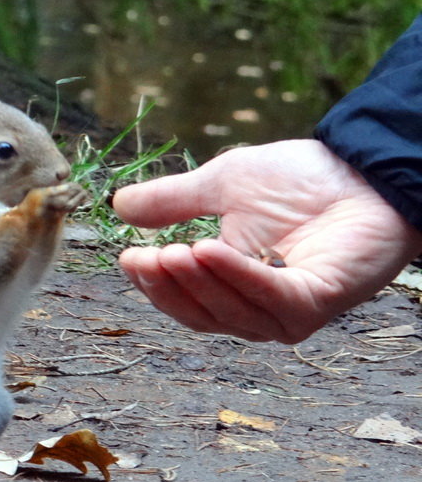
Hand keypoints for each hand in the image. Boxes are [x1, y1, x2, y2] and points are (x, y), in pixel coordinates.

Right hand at [112, 140, 421, 342]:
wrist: (362, 166)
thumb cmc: (300, 180)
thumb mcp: (219, 185)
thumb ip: (172, 202)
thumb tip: (119, 205)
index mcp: (232, 290)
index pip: (183, 302)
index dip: (153, 285)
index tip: (128, 257)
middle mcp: (259, 312)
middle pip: (201, 316)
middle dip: (170, 288)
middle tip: (146, 256)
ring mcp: (289, 313)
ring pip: (231, 313)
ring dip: (199, 283)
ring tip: (173, 251)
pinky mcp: (317, 303)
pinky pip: (270, 297)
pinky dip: (237, 276)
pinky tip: (209, 250)